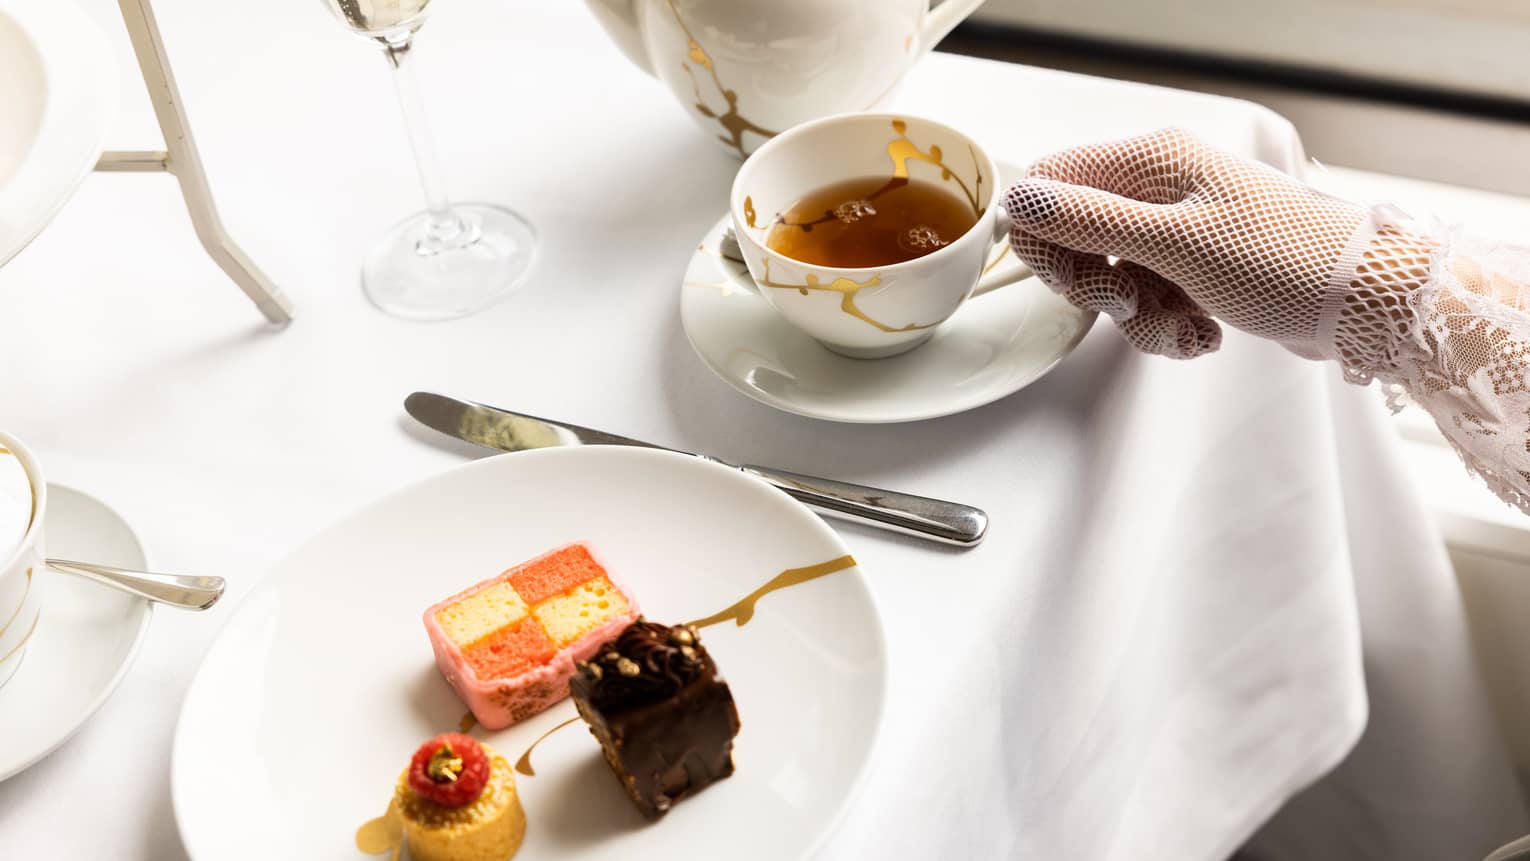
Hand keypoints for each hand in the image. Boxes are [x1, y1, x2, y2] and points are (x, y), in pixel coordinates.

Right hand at [1004, 128, 1408, 359]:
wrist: (1367, 301)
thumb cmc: (1287, 262)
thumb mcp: (1174, 244)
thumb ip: (1089, 221)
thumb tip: (1019, 198)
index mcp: (1153, 162)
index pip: (1053, 183)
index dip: (1047, 238)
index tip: (1073, 281)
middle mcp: (1162, 186)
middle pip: (1079, 238)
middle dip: (1099, 289)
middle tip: (1132, 306)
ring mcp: (1180, 226)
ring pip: (1114, 277)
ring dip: (1138, 318)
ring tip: (1184, 328)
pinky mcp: (1197, 264)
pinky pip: (1149, 297)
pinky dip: (1166, 324)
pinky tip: (1202, 333)